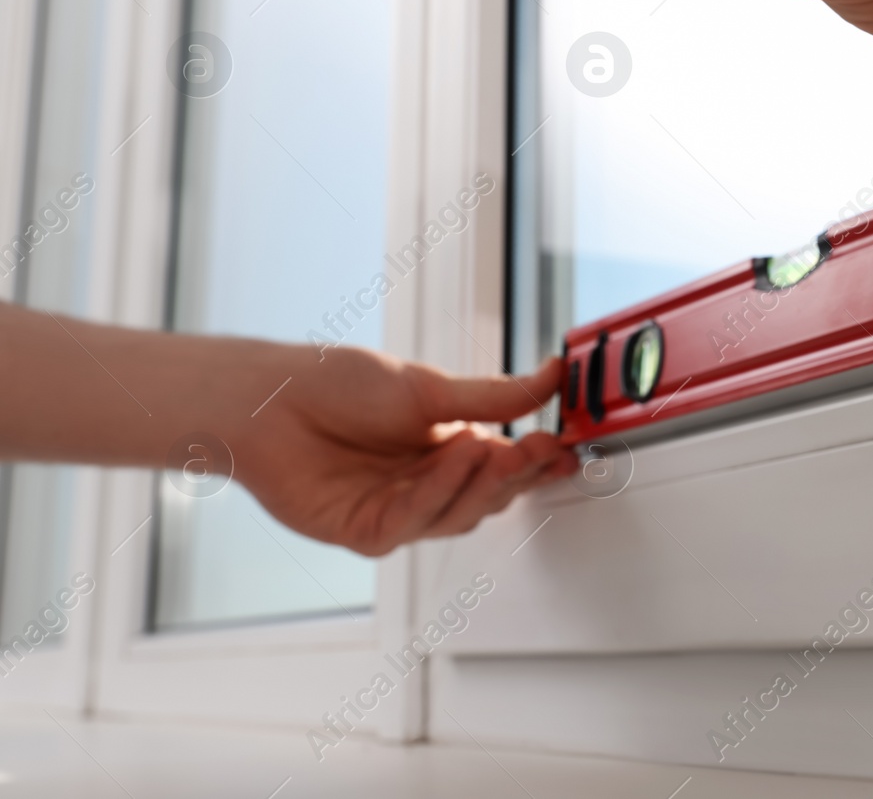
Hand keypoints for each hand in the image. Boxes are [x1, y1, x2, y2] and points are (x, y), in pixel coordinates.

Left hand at [235, 349, 575, 556]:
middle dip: (517, 473)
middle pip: (490, 496)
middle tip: (540, 447)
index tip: (567, 445)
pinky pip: (414, 521)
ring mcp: (398, 512)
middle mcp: (427, 485)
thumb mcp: (429, 388)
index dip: (539, 460)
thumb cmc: (336, 386)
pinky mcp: (366, 532)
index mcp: (447, 449)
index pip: (507, 465)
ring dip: (480, 483)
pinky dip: (438, 491)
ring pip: (459, 514)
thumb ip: (494, 396)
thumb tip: (552, 376)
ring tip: (495, 448)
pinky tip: (453, 458)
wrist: (269, 399)